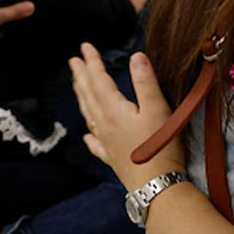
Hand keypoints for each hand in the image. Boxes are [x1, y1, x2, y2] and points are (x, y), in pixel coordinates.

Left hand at [70, 42, 185, 190]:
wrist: (156, 186)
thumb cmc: (160, 148)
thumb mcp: (158, 110)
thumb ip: (146, 82)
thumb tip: (136, 56)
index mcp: (114, 110)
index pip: (99, 80)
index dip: (92, 62)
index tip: (85, 47)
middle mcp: (105, 125)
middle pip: (88, 96)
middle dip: (81, 77)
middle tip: (74, 61)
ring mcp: (106, 143)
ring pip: (88, 115)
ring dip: (81, 98)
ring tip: (77, 87)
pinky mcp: (112, 158)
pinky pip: (95, 142)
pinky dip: (89, 135)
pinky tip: (87, 136)